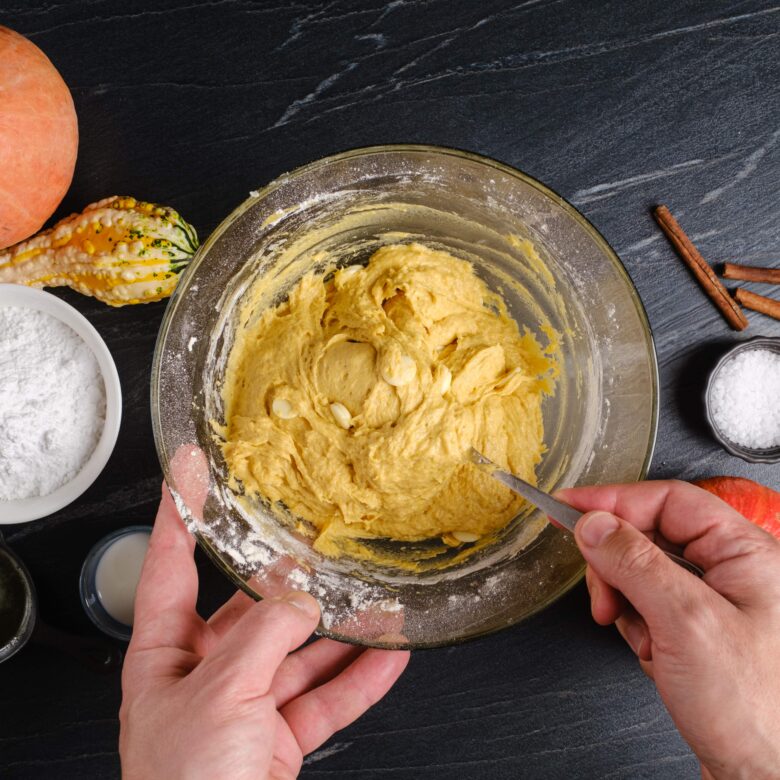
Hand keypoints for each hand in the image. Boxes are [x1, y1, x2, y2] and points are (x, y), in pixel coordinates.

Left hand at [119, 484, 408, 779]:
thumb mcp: (219, 695)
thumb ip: (264, 636)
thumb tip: (302, 600)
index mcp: (165, 657)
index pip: (170, 566)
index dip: (179, 514)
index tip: (190, 470)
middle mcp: (205, 675)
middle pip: (254, 611)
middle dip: (293, 583)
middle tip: (323, 548)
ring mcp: (245, 707)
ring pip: (300, 655)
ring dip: (341, 633)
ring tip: (378, 604)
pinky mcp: (280, 739)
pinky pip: (326, 699)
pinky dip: (360, 679)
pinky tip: (389, 655)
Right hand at [560, 480, 779, 779]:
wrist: (764, 779)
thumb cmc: (756, 710)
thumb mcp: (685, 623)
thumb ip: (634, 563)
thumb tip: (593, 523)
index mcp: (745, 552)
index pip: (666, 500)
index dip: (613, 500)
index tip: (568, 505)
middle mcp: (732, 570)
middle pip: (649, 534)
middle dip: (616, 565)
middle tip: (603, 594)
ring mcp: (714, 601)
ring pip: (642, 571)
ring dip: (626, 601)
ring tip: (639, 636)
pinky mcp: (697, 630)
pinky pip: (647, 605)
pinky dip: (637, 626)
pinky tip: (654, 653)